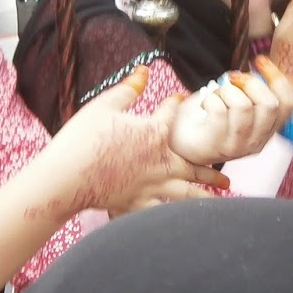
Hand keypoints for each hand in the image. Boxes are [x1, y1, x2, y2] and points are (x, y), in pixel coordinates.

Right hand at [60, 72, 228, 217]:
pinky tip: (183, 221)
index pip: (172, 115)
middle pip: (193, 166)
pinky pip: (163, 213)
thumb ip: (128, 89)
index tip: (182, 97)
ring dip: (205, 197)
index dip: (176, 104)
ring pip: (186, 195)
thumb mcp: (104, 106)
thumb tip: (144, 70)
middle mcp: (160, 163)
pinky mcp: (137, 205)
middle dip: (211, 172)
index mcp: (153, 134)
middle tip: (227, 179)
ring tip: (219, 202)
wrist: (66, 177)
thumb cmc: (83, 139)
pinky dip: (175, 217)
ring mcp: (150, 187)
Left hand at [168, 57, 292, 166]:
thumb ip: (254, 91)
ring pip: (243, 106)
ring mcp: (238, 146)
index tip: (259, 60)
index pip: (288, 104)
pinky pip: (219, 109)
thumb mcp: (238, 104)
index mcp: (268, 130)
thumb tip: (266, 65)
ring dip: (226, 91)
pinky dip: (210, 98)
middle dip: (250, 83)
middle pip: (270, 104)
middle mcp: (258, 141)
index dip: (277, 77)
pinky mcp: (217, 144)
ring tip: (216, 94)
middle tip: (232, 79)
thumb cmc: (210, 119)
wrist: (181, 146)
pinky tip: (205, 103)